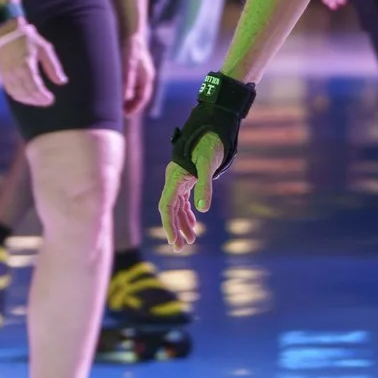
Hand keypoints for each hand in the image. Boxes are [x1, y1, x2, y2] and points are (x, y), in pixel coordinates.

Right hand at [0, 23, 65, 107]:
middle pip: (26, 93)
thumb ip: (53, 67)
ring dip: (28, 100)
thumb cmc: (29, 38)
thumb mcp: (45, 49)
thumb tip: (62, 82)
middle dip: (36, 100)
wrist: (7, 31)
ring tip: (38, 101)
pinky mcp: (3, 74)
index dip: (42, 97)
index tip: (51, 100)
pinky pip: (9, 90)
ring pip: (17, 94)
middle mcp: (15, 72)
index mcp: (26, 65)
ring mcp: (7, 74)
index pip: (34, 87)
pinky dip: (18, 96)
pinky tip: (26, 97)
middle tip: (46, 102)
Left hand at [119, 30, 155, 116]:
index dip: (134, 108)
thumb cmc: (131, 47)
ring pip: (134, 90)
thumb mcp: (128, 65)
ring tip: (115, 104)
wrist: (132, 33)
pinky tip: (114, 90)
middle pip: (139, 96)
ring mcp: (141, 72)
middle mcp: (146, 76)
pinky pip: (131, 83)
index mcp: (147, 77)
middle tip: (120, 113)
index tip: (125, 114)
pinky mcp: (135, 68)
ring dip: (126, 97)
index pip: (142, 97)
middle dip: (130, 105)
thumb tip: (123, 97)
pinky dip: (124, 89)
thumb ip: (126, 81)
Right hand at [157, 132, 227, 248]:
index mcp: (174, 178)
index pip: (166, 206)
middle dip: (174, 229)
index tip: (174, 240)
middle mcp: (174, 180)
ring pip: (176, 207)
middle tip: (180, 247)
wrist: (212, 130)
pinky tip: (193, 224)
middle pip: (169, 210)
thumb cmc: (210, 145)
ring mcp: (179, 180)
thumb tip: (203, 210)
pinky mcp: (187, 180)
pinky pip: (183, 201)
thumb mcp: (208, 165)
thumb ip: (205, 186)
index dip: (168, 224)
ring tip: (190, 240)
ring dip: (182, 223)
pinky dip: (187, 213)